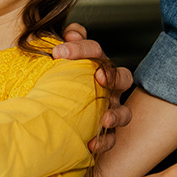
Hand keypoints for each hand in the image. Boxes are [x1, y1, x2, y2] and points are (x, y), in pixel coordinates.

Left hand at [52, 23, 134, 154]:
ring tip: (104, 119)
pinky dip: (104, 141)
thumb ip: (66, 43)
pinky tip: (91, 144)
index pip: (95, 51)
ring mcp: (110, 109)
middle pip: (123, 78)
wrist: (51, 116)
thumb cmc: (58, 82)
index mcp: (97, 66)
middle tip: (99, 76)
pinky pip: (111, 139)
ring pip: (124, 112)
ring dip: (116, 114)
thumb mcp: (58, 60)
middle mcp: (109, 87)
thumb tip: (71, 32)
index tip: (57, 52)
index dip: (81, 48)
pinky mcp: (105, 132)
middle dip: (114, 77)